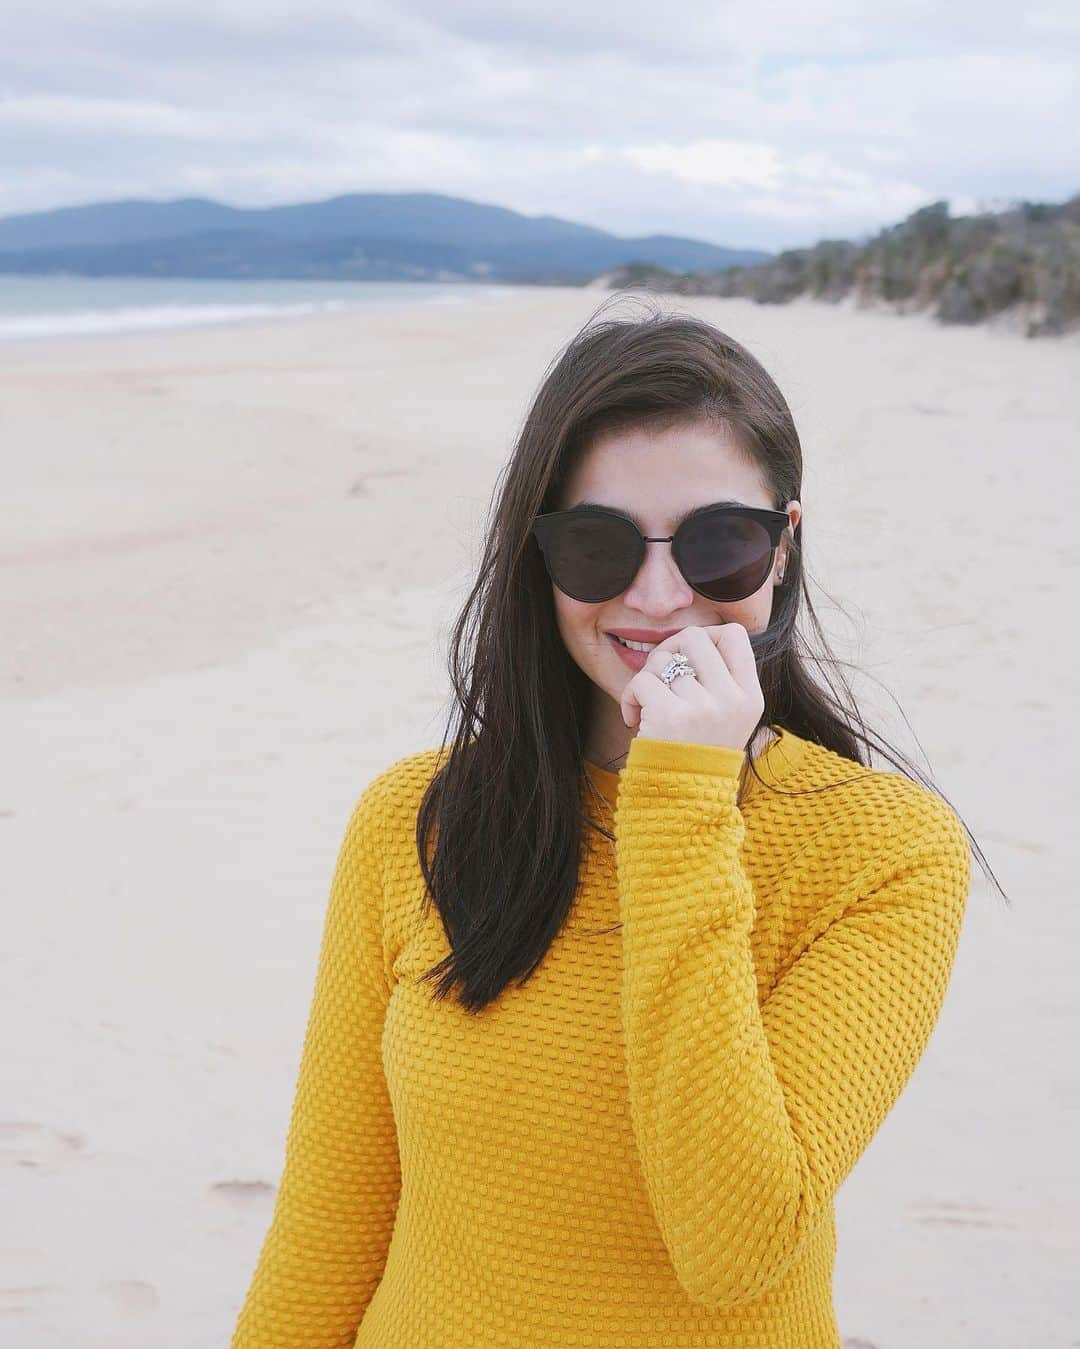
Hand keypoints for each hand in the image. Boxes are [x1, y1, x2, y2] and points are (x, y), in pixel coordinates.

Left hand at [619, 624, 764, 753]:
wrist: (684, 803)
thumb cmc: (697, 757)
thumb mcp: (729, 721)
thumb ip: (720, 682)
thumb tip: (691, 640)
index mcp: (750, 697)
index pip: (734, 635)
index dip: (706, 635)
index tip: (688, 657)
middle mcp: (732, 699)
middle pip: (694, 637)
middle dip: (669, 650)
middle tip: (661, 676)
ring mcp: (703, 707)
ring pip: (662, 659)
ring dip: (647, 678)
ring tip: (647, 705)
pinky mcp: (672, 715)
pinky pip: (642, 680)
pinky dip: (630, 696)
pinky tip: (633, 717)